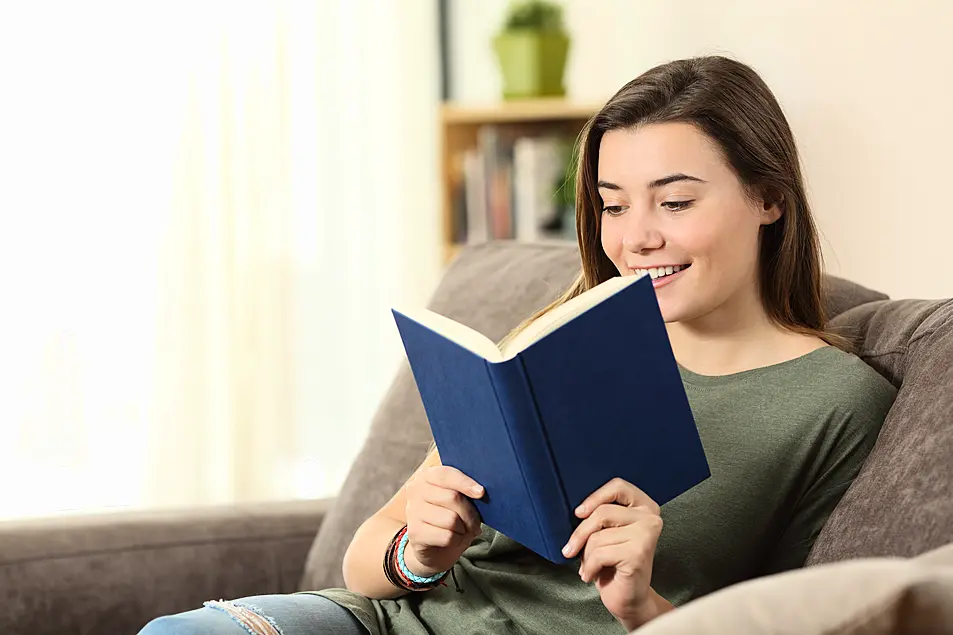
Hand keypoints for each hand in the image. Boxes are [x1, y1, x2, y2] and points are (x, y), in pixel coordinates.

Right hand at [404, 465, 483, 577]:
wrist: (434, 548)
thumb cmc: (449, 517)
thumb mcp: (457, 499)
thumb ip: (464, 491)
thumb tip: (480, 491)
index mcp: (426, 476)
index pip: (446, 474)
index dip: (465, 483)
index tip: (481, 492)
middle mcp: (415, 490)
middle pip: (452, 497)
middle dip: (470, 513)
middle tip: (475, 522)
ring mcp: (412, 512)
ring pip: (451, 519)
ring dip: (464, 528)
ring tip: (464, 531)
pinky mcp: (414, 533)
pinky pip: (447, 537)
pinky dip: (457, 541)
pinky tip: (454, 540)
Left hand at [561, 478, 666, 629]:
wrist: (629, 600)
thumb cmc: (614, 565)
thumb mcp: (606, 533)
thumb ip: (599, 516)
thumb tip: (576, 509)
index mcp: (644, 506)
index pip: (618, 486)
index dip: (594, 497)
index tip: (578, 513)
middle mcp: (650, 517)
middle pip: (602, 512)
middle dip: (581, 534)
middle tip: (571, 550)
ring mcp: (647, 534)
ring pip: (597, 536)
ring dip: (586, 555)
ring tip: (590, 566)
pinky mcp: (639, 552)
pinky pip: (599, 553)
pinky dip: (590, 567)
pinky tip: (592, 575)